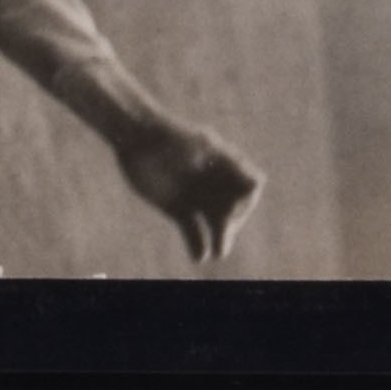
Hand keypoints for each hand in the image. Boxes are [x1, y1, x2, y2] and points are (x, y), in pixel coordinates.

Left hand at [117, 119, 264, 263]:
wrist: (132, 133)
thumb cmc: (164, 134)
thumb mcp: (195, 145)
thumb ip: (223, 164)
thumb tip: (258, 182)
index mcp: (222, 162)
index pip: (250, 186)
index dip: (246, 200)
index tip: (230, 204)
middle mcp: (212, 180)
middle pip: (234, 208)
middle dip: (232, 223)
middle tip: (222, 231)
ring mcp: (195, 194)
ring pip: (215, 222)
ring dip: (220, 239)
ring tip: (218, 253)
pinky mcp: (177, 207)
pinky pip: (193, 232)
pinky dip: (197, 246)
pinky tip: (197, 256)